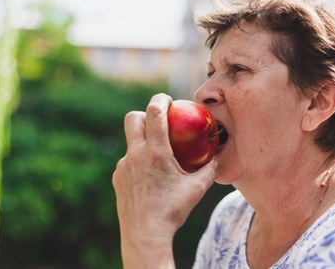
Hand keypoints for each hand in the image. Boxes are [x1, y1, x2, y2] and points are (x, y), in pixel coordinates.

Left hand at [112, 93, 216, 267]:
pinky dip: (137, 159)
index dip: (160, 99)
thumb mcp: (197, 189)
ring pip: (130, 141)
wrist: (146, 235)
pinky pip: (127, 160)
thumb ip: (210, 170)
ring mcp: (123, 166)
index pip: (154, 112)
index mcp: (155, 151)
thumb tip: (217, 159)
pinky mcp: (118, 177)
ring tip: (156, 153)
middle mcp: (135, 154)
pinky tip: (147, 176)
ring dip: (142, 139)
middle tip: (159, 119)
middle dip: (145, 112)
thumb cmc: (173, 210)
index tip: (167, 99)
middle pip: (133, 118)